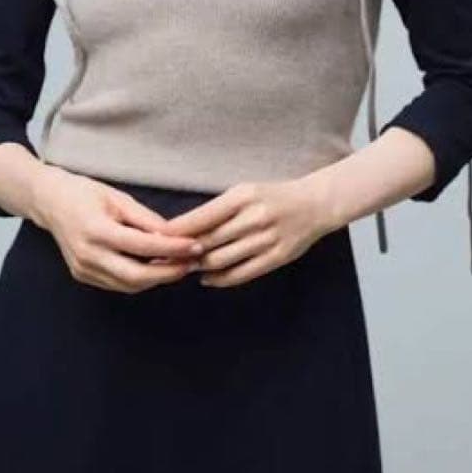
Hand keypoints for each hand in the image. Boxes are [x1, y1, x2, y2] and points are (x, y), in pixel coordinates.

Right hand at [33, 167, 203, 292]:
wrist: (49, 202)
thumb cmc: (84, 193)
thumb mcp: (118, 198)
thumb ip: (146, 219)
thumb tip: (174, 235)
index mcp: (96, 230)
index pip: (143, 247)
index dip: (172, 249)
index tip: (195, 246)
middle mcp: (88, 254)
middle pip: (136, 276)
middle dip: (168, 273)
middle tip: (192, 262)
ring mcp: (83, 269)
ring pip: (128, 285)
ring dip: (156, 278)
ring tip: (178, 264)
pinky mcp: (82, 275)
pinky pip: (117, 284)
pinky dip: (139, 279)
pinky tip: (155, 267)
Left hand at [160, 180, 332, 287]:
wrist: (314, 204)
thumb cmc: (272, 197)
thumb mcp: (244, 192)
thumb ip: (216, 211)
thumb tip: (181, 231)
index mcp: (242, 196)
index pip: (200, 218)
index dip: (175, 232)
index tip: (157, 239)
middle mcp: (253, 217)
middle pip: (207, 241)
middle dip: (182, 253)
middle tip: (163, 259)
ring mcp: (267, 239)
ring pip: (221, 260)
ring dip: (199, 267)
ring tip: (185, 268)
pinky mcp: (277, 257)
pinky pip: (241, 273)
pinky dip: (220, 279)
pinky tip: (208, 279)